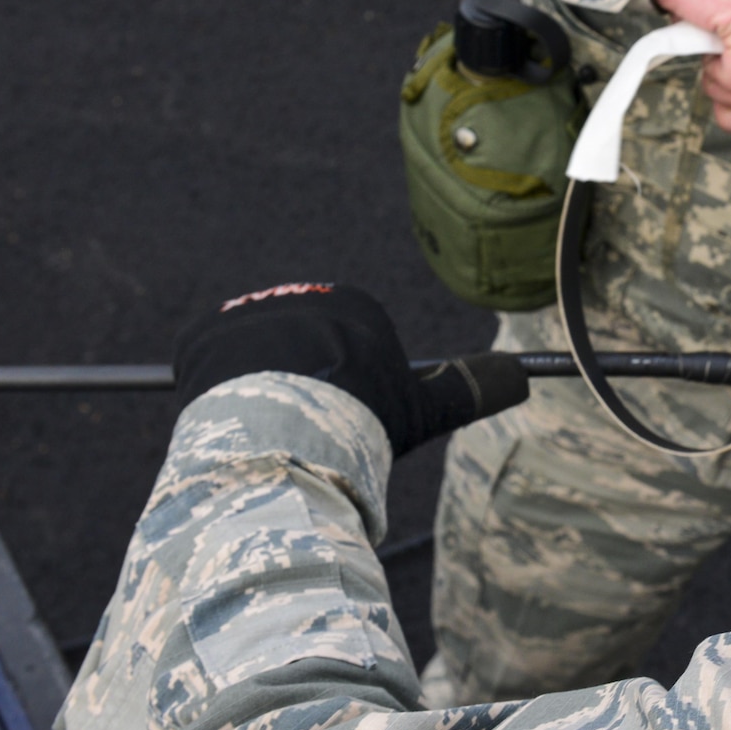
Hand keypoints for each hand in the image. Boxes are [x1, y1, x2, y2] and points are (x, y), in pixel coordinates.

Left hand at [173, 283, 526, 455]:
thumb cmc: (362, 421)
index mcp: (352, 306)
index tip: (343, 423)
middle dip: (300, 392)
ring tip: (269, 431)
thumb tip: (526, 379)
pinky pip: (209, 368)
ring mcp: (249, 312)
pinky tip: (235, 418)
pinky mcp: (204, 333)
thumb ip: (469, 389)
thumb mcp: (423, 408)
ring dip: (257, 395)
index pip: (347, 354)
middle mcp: (299, 297)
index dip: (346, 397)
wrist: (286, 430)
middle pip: (299, 356)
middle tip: (304, 433)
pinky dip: (216, 395)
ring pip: (252, 365)